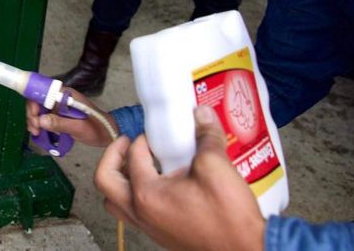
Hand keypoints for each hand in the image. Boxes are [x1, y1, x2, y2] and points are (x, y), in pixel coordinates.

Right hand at [26, 89, 117, 147]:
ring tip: (37, 133)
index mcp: (65, 95)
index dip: (34, 101)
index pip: (43, 91)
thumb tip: (40, 120)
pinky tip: (40, 134)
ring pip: (39, 110)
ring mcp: (59, 107)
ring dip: (34, 121)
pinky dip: (39, 124)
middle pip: (38, 101)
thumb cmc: (96, 128)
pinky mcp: (58, 115)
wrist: (108, 134)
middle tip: (35, 129)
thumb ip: (60, 123)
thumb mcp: (78, 127)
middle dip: (33, 114)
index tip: (34, 116)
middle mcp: (60, 98)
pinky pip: (44, 117)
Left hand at [95, 105, 264, 250]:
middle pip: (105, 182)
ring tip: (137, 164)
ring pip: (116, 202)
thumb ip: (206, 136)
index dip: (142, 139)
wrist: (248, 250)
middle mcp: (141, 214)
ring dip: (121, 179)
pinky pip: (134, 213)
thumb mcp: (216, 166)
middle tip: (126, 144)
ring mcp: (149, 228)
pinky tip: (160, 184)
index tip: (155, 132)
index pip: (132, 157)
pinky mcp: (161, 235)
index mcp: (146, 195)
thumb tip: (202, 115)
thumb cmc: (229, 218)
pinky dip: (136, 195)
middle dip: (113, 157)